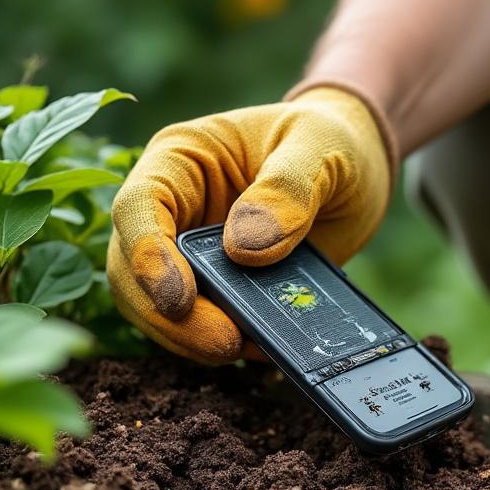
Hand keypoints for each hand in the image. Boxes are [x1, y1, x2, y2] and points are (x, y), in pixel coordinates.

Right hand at [108, 86, 391, 363]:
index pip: (138, 206)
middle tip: (223, 343)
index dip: (147, 256)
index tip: (177, 299)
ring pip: (155, 306)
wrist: (357, 168)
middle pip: (132, 269)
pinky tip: (259, 350)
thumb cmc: (332, 140)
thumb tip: (244, 248)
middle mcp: (173, 208)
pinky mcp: (218, 287)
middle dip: (168, 315)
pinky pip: (199, 324)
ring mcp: (189, 252)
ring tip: (242, 350)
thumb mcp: (321, 149)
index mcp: (182, 159)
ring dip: (188, 338)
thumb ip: (288, 189)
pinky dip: (221, 342)